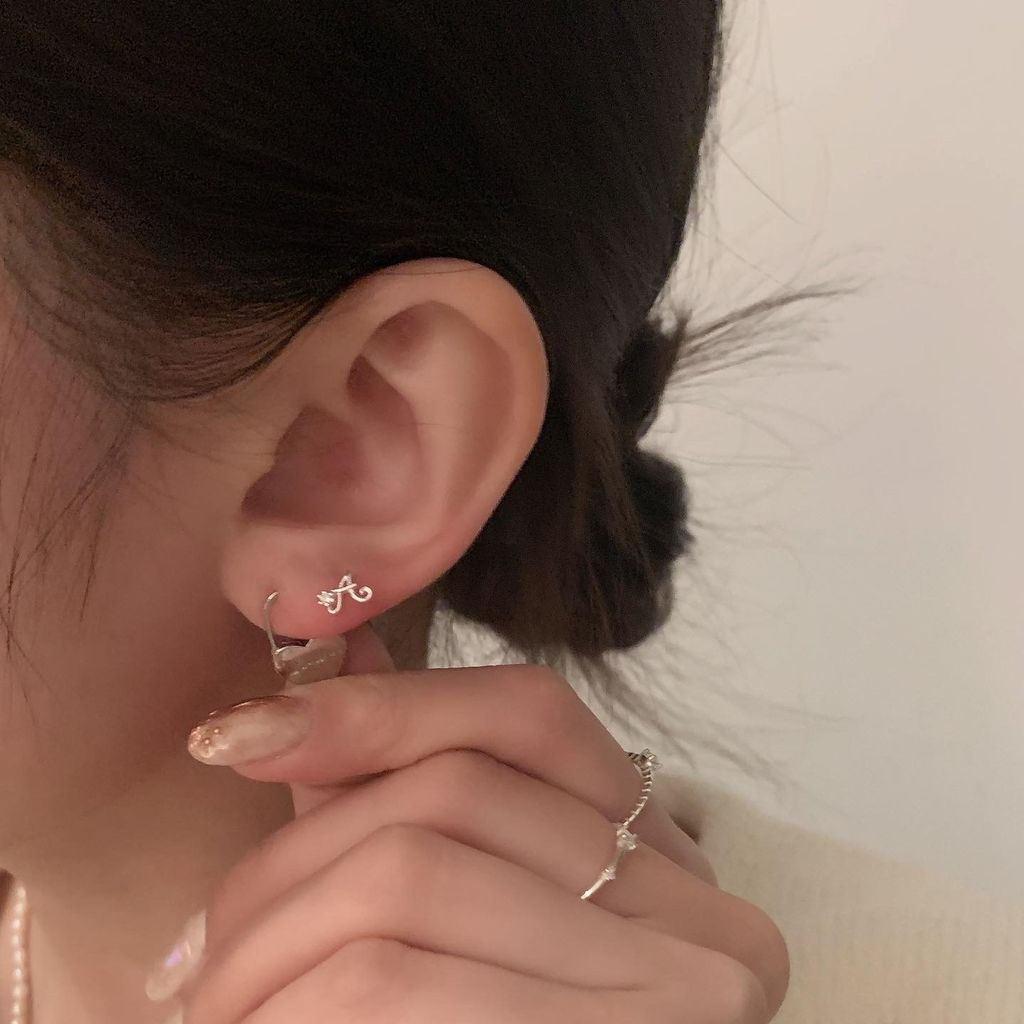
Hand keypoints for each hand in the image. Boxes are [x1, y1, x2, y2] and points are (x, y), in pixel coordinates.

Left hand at [174, 622, 789, 1021]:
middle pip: (451, 792)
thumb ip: (406, 787)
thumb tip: (336, 649)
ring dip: (273, 940)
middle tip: (202, 951)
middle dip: (292, 858)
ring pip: (410, 876)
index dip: (377, 706)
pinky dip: (299, 1001)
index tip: (239, 735)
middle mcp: (695, 906)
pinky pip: (398, 983)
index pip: (525, 714)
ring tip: (215, 1002)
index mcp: (662, 852)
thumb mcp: (475, 916)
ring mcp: (681, 983)